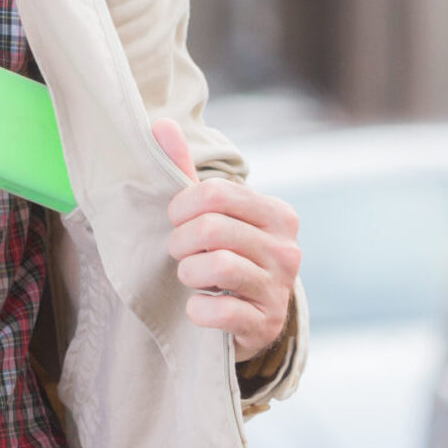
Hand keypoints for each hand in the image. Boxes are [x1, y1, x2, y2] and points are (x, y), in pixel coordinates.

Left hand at [154, 119, 301, 359]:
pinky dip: (198, 309)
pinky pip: (220, 311)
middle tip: (180, 251)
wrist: (252, 317)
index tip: (177, 221)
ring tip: (191, 275)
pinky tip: (200, 305)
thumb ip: (186, 171)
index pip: (215, 193)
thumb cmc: (227, 254)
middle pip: (211, 228)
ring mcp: (280, 288)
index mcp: (278, 214)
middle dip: (181, 242)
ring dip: (188, 273)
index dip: (181, 208)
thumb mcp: (211, 214)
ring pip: (216, 267)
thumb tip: (160, 124)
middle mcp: (287, 249)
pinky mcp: (266, 323)